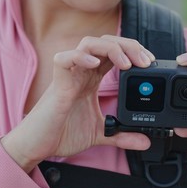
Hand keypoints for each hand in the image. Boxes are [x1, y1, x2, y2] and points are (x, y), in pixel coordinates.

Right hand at [2, 35, 153, 171]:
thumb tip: (145, 140)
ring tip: (126, 63)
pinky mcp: (57, 84)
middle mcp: (81, 72)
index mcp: (91, 79)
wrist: (37, 145)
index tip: (149, 64)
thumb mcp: (99, 134)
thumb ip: (121, 135)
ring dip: (111, 48)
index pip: (114, 53)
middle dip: (128, 46)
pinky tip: (94, 64)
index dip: (133, 52)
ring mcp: (69, 75)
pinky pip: (64, 59)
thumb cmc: (61, 133)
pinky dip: (80, 57)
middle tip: (145, 61)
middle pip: (106, 42)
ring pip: (89, 43)